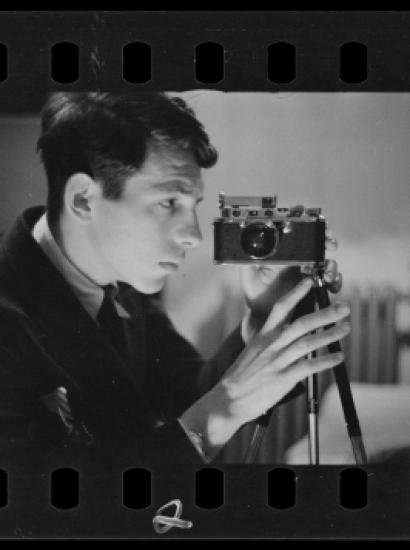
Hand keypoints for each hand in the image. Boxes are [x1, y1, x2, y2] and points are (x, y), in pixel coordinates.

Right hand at [213, 277, 350, 428]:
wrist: (228, 398)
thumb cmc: (240, 377)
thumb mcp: (252, 352)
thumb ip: (269, 343)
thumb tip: (287, 337)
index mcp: (263, 336)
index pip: (281, 308)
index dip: (295, 293)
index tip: (309, 282)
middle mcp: (271, 345)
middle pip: (302, 324)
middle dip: (325, 314)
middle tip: (344, 307)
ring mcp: (278, 361)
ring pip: (308, 343)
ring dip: (330, 334)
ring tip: (345, 328)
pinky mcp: (283, 379)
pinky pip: (309, 367)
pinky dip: (326, 361)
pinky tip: (338, 357)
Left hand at [240, 224, 342, 323]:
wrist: (263, 316)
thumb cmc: (255, 294)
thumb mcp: (248, 275)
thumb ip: (249, 259)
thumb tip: (250, 242)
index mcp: (284, 253)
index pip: (297, 233)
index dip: (307, 222)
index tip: (314, 220)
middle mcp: (298, 259)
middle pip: (317, 243)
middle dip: (326, 239)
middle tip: (330, 244)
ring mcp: (308, 272)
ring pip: (326, 261)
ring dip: (332, 265)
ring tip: (327, 275)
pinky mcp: (315, 286)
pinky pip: (331, 281)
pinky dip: (336, 281)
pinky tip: (331, 285)